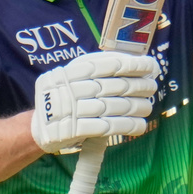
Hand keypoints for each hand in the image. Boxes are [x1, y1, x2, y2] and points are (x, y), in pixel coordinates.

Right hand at [31, 51, 159, 153]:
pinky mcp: (75, 130)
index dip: (133, 64)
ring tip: (148, 107)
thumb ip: (96, 69)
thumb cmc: (63, 97)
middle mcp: (73, 88)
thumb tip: (133, 64)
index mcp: (72, 71)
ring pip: (115, 107)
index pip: (110, 64)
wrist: (39, 126)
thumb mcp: (71, 76)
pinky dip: (127, 126)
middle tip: (152, 87)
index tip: (150, 66)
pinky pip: (108, 127)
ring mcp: (73, 109)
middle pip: (115, 86)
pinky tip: (140, 125)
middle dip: (139, 86)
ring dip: (137, 107)